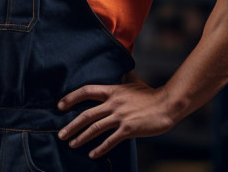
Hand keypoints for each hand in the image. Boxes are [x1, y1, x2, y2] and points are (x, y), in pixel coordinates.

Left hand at [57, 78, 177, 157]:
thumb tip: (123, 72)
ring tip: (72, 144)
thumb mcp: (135, 83)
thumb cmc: (152, 95)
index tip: (60, 106)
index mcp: (113, 91)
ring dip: (81, 137)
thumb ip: (126, 79)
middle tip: (61, 133)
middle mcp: (113, 103)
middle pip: (86, 114)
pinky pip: (110, 140)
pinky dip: (100, 148)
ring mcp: (120, 116)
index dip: (71, 98)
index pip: (86, 91)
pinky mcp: (128, 129)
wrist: (168, 105)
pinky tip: (92, 154)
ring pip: (95, 128)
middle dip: (71, 125)